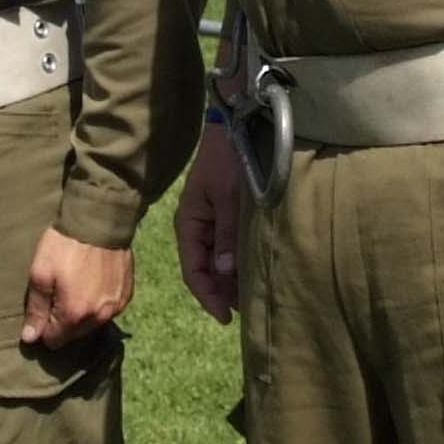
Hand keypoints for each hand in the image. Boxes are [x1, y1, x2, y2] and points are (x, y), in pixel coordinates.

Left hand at [22, 232, 133, 350]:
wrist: (101, 220)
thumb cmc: (65, 246)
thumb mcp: (41, 274)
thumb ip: (36, 309)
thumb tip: (30, 338)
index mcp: (74, 315)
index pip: (54, 340)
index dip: (44, 326)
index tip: (43, 306)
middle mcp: (98, 318)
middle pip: (73, 334)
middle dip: (63, 320)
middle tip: (58, 292)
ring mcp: (116, 307)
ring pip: (91, 324)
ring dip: (82, 312)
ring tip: (76, 285)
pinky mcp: (126, 296)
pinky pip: (108, 310)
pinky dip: (98, 302)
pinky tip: (93, 282)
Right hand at [172, 123, 245, 321]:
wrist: (238, 126)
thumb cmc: (230, 159)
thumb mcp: (229, 196)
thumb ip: (228, 233)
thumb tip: (226, 272)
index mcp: (189, 224)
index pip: (194, 271)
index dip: (208, 296)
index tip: (227, 316)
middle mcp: (198, 228)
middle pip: (206, 271)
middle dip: (223, 293)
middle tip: (247, 312)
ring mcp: (212, 223)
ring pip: (218, 263)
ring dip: (231, 281)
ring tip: (253, 298)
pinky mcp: (227, 217)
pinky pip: (229, 248)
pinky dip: (239, 264)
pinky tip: (253, 273)